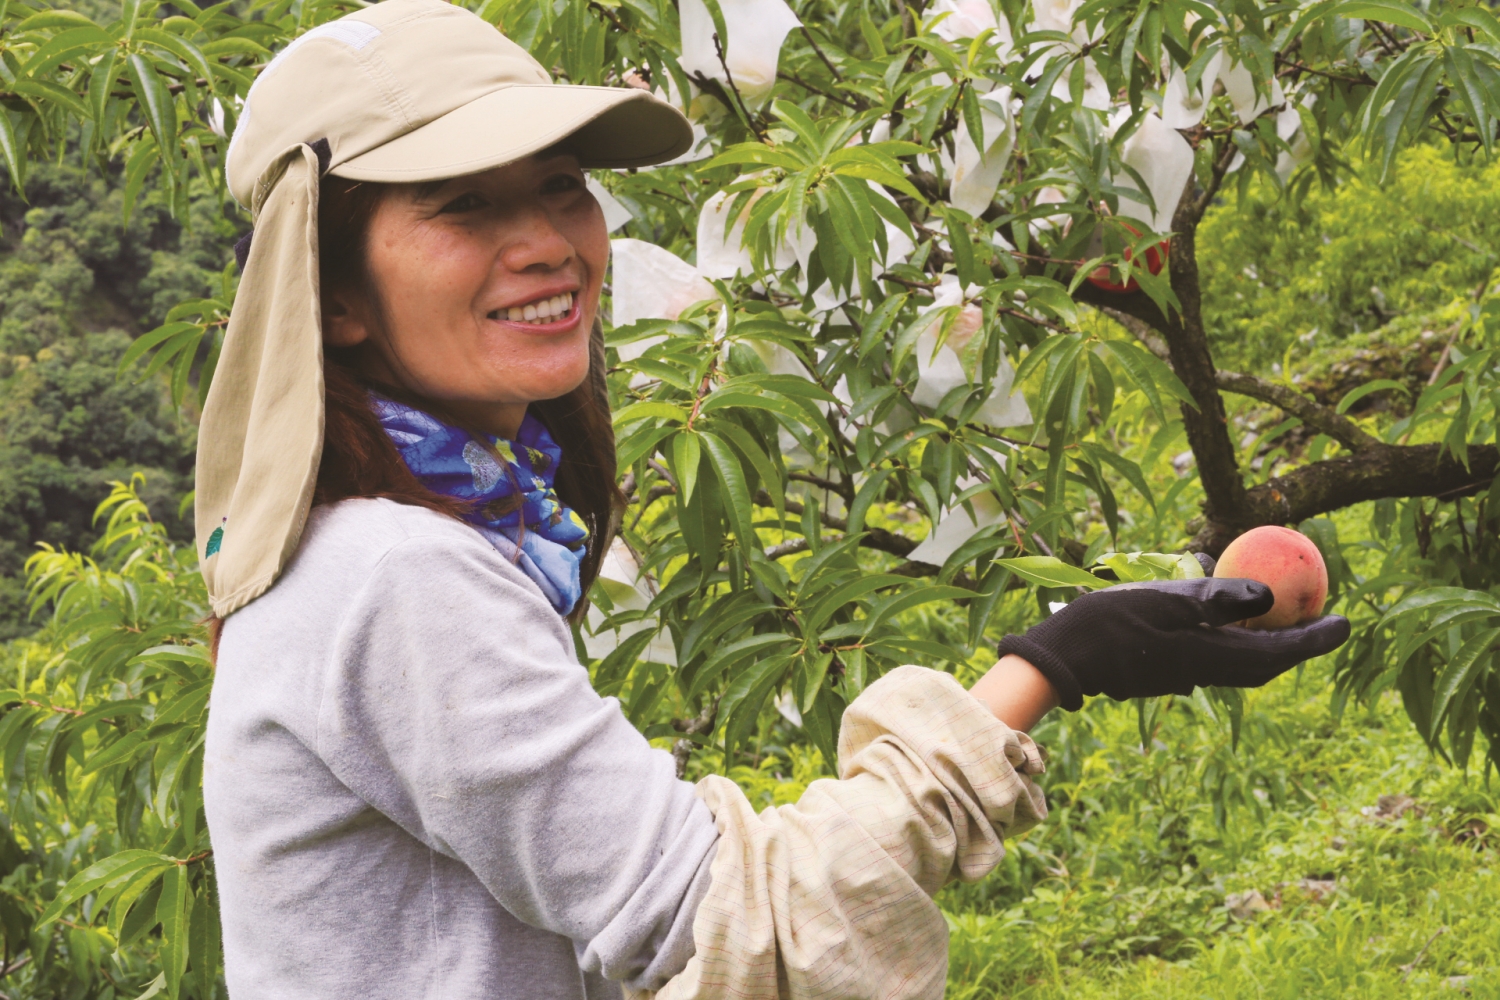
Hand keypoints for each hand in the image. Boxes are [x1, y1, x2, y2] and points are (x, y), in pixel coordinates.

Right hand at [995, 578, 1350, 710]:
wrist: (1063, 655)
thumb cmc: (1110, 623)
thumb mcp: (1166, 600)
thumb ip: (1218, 599)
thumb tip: (1270, 596)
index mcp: (1209, 658)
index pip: (1276, 652)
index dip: (1315, 640)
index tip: (1346, 623)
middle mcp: (1203, 673)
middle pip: (1264, 663)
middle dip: (1297, 645)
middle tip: (1323, 619)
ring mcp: (1183, 675)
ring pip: (1240, 662)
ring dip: (1267, 643)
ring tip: (1285, 615)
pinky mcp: (1167, 670)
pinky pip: (1213, 656)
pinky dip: (1233, 640)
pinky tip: (1228, 618)